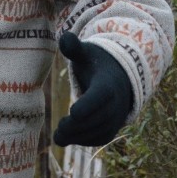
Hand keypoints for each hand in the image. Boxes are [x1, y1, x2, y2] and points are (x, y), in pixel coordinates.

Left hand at [53, 32, 133, 146]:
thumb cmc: (95, 63)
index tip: (72, 112)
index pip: (101, 96)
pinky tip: (67, 139)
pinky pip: (100, 138)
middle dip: (78, 127)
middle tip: (58, 130)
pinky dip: (84, 141)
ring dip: (79, 137)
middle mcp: (116, 103)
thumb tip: (64, 36)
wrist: (118, 77)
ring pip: (99, 132)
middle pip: (98, 119)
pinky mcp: (112, 127)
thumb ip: (73, 47)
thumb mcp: (85, 52)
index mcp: (107, 83)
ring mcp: (116, 117)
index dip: (88, 106)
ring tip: (58, 137)